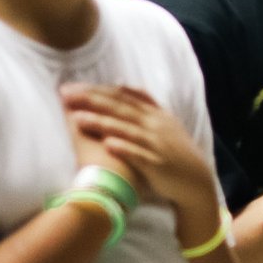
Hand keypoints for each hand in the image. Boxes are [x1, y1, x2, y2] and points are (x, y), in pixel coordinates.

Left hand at [61, 84, 214, 215]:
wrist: (196, 179)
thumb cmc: (175, 150)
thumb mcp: (163, 120)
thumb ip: (143, 102)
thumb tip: (120, 83)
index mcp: (154, 114)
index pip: (121, 97)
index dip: (96, 91)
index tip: (72, 87)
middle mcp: (154, 125)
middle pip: (120, 109)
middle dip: (92, 101)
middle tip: (66, 95)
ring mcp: (156, 144)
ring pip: (126, 130)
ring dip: (102, 124)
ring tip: (78, 118)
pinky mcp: (157, 164)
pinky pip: (138, 155)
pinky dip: (123, 149)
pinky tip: (107, 144)